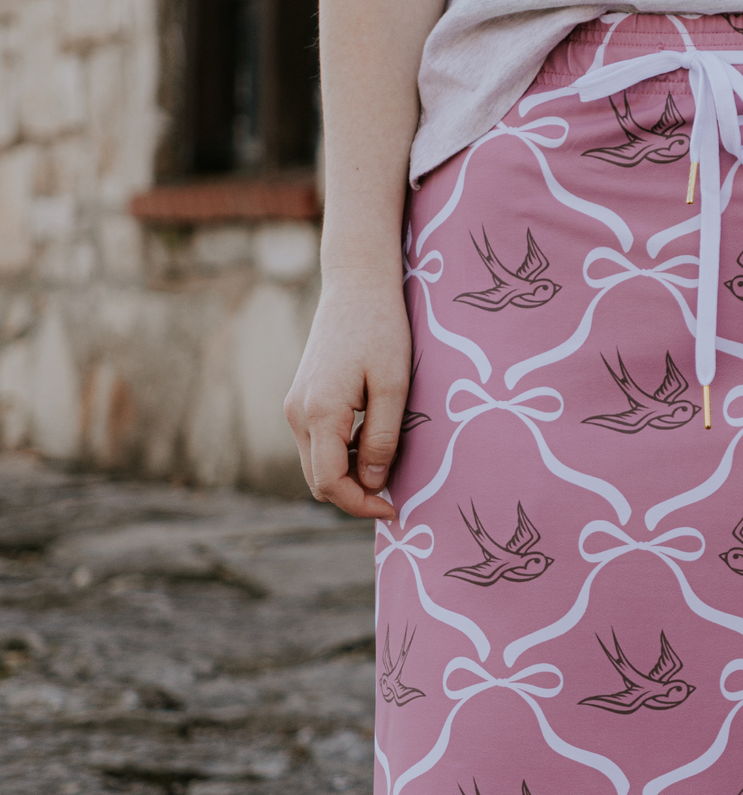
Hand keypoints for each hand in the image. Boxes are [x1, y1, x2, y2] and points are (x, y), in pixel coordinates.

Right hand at [284, 265, 411, 519]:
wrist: (356, 287)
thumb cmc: (381, 331)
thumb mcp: (393, 387)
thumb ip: (382, 439)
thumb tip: (374, 483)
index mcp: (319, 413)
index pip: (330, 483)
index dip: (362, 505)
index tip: (395, 508)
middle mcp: (297, 413)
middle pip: (319, 480)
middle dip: (355, 496)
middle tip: (396, 495)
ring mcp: (295, 406)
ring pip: (317, 464)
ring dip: (350, 476)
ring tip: (390, 464)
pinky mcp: (302, 399)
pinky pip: (318, 444)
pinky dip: (343, 456)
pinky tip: (373, 442)